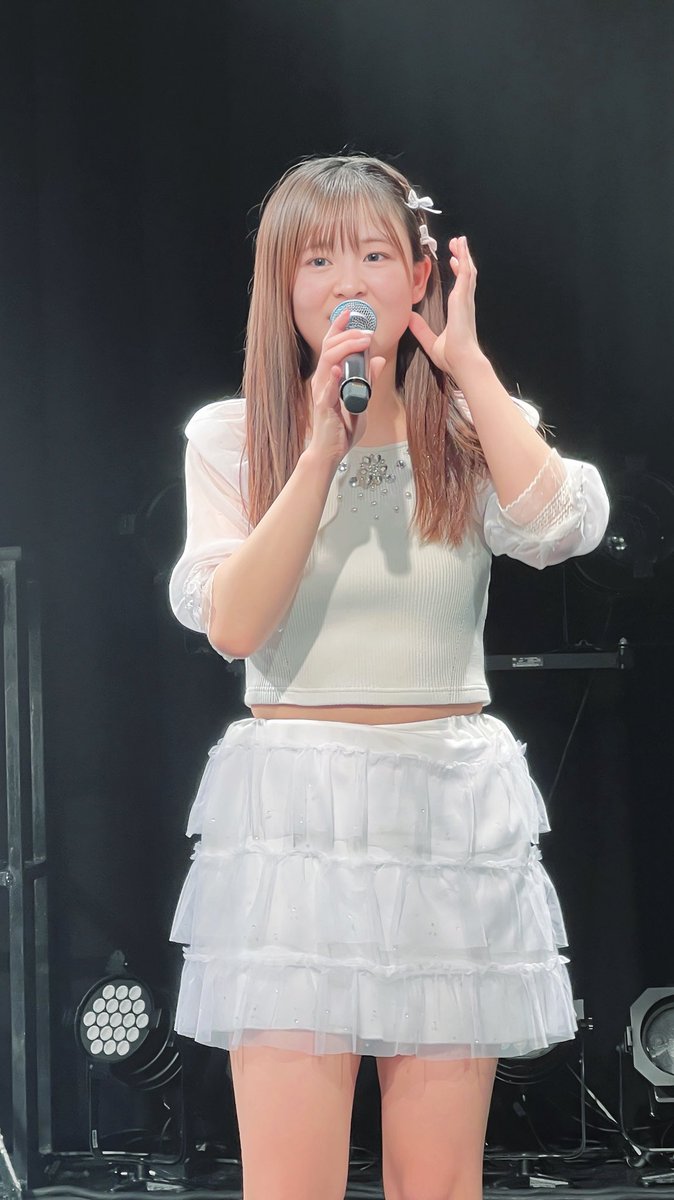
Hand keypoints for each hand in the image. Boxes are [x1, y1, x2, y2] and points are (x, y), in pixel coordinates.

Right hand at [305, 306, 385, 466]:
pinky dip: (334, 378)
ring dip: (345, 348)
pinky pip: (328, 390)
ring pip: (328, 362)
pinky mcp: (324, 407)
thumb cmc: (342, 428)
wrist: (330, 452)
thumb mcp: (362, 399)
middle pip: (330, 348)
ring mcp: (322, 392)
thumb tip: (379, 359)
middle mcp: (322, 380)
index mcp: (330, 376)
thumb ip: (369, 379)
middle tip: (366, 330)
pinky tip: (340, 369)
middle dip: (347, 334)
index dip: (339, 327)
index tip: (349, 313)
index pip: (332, 345)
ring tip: (362, 341)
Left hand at [407, 235, 482, 374]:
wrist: (462, 361)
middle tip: (457, 244)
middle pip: (466, 274)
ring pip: (468, 271)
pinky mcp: (463, 299)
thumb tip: (410, 317)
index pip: (460, 286)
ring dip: (464, 254)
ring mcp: (465, 300)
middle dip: (462, 257)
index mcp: (459, 311)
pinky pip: (466, 275)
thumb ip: (421, 329)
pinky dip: (464, 261)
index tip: (452, 261)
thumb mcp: (430, 341)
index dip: (458, 272)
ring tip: (460, 241)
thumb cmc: (452, 356)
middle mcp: (464, 303)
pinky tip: (461, 250)